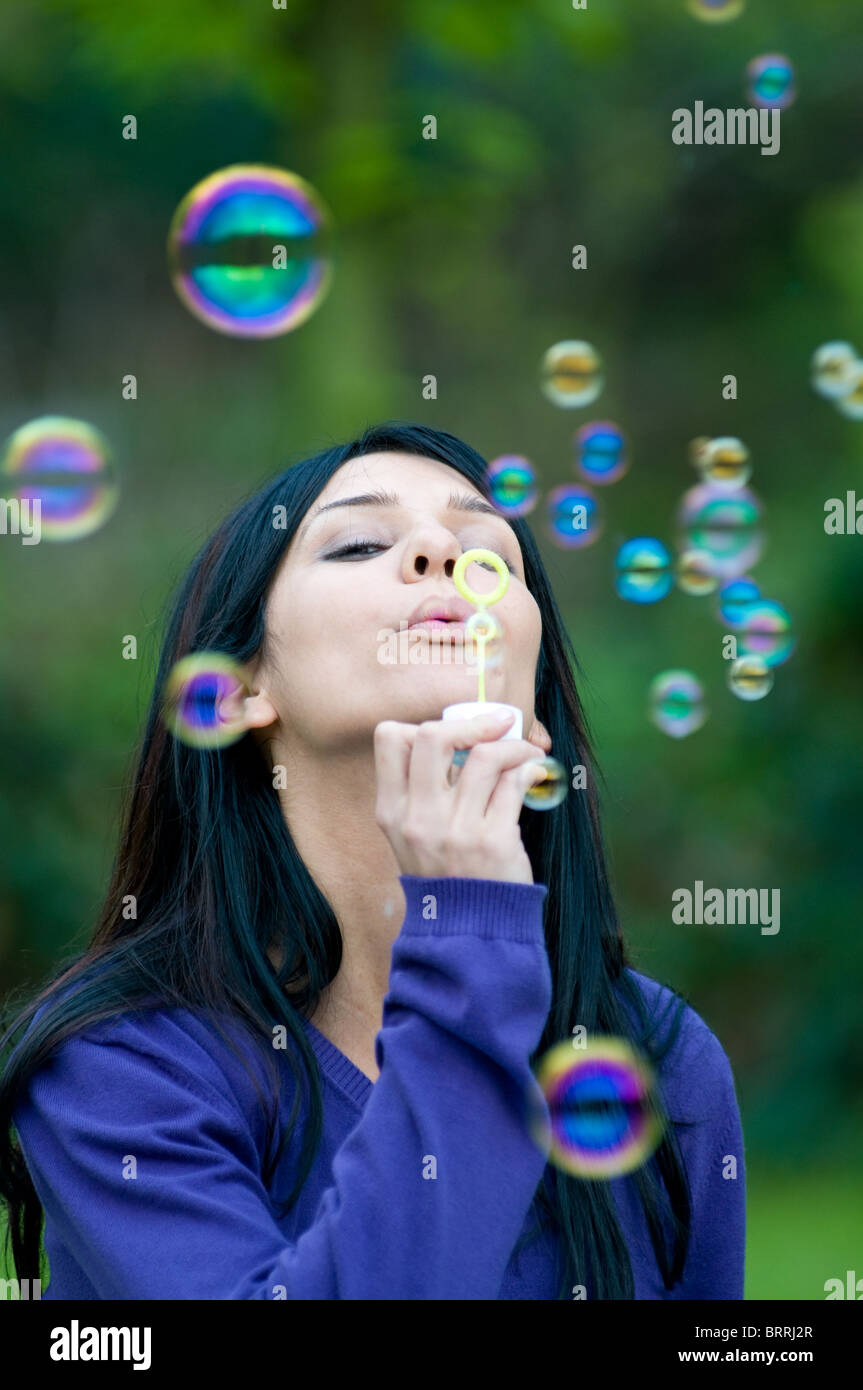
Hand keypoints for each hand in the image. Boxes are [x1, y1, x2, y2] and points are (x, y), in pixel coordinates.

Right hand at [373, 710, 546, 884]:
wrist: (468, 931)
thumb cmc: (446, 874)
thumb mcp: (414, 834)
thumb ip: (426, 789)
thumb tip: (465, 734)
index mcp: (392, 811)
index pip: (390, 740)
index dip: (422, 724)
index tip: (453, 733)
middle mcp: (418, 818)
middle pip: (434, 737)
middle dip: (471, 722)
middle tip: (495, 726)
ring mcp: (455, 830)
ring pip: (484, 756)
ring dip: (513, 746)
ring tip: (524, 753)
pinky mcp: (493, 841)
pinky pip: (514, 783)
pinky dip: (529, 768)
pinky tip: (533, 772)